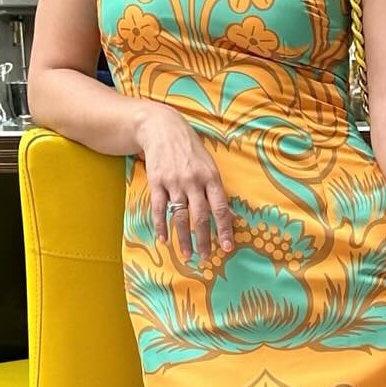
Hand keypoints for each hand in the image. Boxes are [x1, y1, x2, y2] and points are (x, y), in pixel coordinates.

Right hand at [136, 104, 234, 264]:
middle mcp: (193, 181)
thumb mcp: (209, 165)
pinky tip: (163, 239)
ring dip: (183, 239)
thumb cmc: (190, 149)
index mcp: (211, 177)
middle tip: (205, 258)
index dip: (224, 229)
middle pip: (199, 217)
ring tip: (187, 255)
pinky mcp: (156, 182)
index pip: (220, 208)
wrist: (162, 128)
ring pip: (179, 216)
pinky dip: (160, 226)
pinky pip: (159, 209)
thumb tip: (229, 216)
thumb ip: (216, 190)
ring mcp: (174, 182)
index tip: (227, 247)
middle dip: (203, 240)